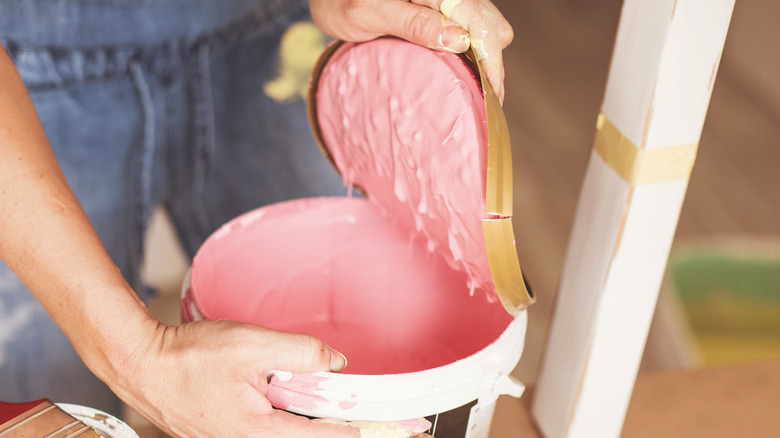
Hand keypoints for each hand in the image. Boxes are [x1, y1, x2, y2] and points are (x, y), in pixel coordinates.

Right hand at [114, 320, 426, 436]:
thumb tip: (336, 362)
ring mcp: (235, 436)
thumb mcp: (252, 346)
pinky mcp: (227, 427)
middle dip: (345, 426)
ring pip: (290, 430)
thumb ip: (300, 353)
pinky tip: (302, 398)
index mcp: (259, 431)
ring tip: (352, 411)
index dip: (365, 430)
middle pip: (308, 436)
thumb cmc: (185, 358)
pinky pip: (272, 425)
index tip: (400, 430)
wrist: (139, 362)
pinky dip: (295, 414)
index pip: (326, 435)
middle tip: (388, 421)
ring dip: (318, 418)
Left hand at [309, 0, 512, 101]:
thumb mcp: (371, 13)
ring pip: (486, 27)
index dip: (492, 59)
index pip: (480, 21)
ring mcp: (447, 1)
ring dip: (483, 57)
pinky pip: (470, 28)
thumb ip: (414, 23)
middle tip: (482, 98)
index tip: (492, 93)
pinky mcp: (443, 9)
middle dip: (492, 61)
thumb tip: (459, 40)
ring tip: (475, 90)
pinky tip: (463, 72)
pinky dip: (472, 51)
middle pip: (492, 25)